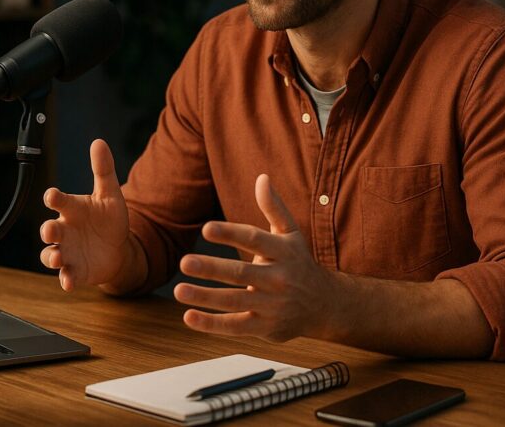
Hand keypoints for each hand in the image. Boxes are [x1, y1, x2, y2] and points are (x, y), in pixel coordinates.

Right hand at [39, 139, 130, 290]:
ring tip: (58, 257)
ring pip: (50, 255)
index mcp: (72, 210)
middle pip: (50, 230)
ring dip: (52, 257)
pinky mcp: (75, 271)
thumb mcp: (110, 195)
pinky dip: (66, 279)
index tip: (52, 195)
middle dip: (48, 230)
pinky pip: (66, 276)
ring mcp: (68, 252)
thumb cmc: (109, 219)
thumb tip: (99, 142)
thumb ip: (103, 170)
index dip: (54, 198)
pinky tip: (69, 280)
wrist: (119, 248)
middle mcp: (65, 231)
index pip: (58, 201)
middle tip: (51, 230)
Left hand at [174, 174, 334, 341]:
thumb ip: (274, 207)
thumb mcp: (291, 233)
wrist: (325, 305)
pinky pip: (236, 326)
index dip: (231, 234)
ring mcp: (272, 305)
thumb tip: (262, 177)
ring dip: (206, 297)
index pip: (255, 240)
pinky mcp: (265, 327)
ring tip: (179, 289)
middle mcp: (279, 279)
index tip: (206, 228)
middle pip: (242, 273)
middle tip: (185, 262)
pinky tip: (189, 316)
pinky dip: (212, 324)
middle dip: (212, 268)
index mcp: (284, 252)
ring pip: (235, 301)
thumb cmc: (299, 262)